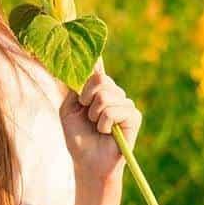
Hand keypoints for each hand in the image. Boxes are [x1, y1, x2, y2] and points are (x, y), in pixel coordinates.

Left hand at [59, 57, 141, 183]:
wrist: (87, 160)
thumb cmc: (77, 136)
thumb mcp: (69, 108)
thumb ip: (76, 87)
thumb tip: (83, 66)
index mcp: (97, 89)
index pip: (97, 68)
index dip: (94, 56)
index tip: (90, 44)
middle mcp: (113, 92)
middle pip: (99, 79)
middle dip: (85, 98)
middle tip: (86, 114)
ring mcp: (125, 103)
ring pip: (105, 96)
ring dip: (94, 115)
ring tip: (97, 126)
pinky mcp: (134, 117)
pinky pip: (115, 110)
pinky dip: (104, 124)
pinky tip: (107, 132)